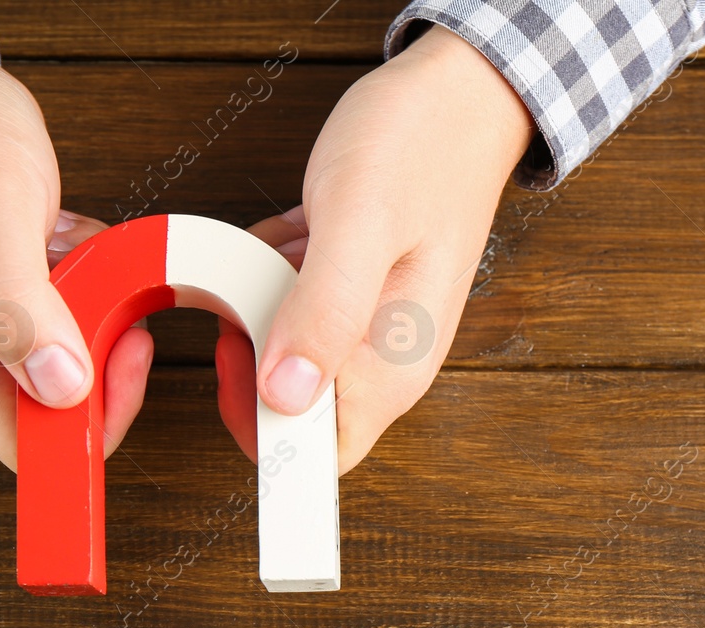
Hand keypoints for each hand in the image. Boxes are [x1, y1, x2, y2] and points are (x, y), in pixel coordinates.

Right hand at [0, 9, 152, 469]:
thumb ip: (17, 305)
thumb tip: (58, 386)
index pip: (38, 450)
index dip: (95, 422)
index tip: (123, 353)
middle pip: (72, 411)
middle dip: (111, 358)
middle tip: (116, 292)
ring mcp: (1, 326)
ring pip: (83, 363)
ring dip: (108, 314)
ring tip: (91, 256)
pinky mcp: (25, 297)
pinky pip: (84, 317)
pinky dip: (102, 284)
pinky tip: (78, 240)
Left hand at [216, 25, 533, 473]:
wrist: (465, 96)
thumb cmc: (421, 147)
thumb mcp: (359, 223)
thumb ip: (324, 311)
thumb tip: (285, 398)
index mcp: (396, 364)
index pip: (321, 455)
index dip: (263, 426)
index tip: (239, 355)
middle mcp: (389, 361)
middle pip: (296, 411)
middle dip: (251, 359)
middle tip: (246, 286)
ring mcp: (376, 330)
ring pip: (290, 360)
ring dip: (260, 310)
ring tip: (273, 249)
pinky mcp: (360, 299)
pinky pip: (295, 314)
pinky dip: (272, 280)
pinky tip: (290, 236)